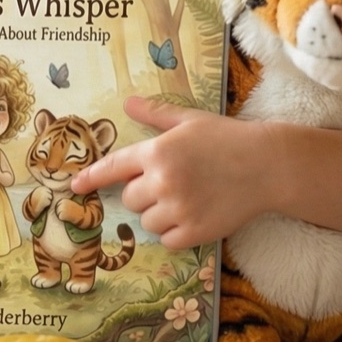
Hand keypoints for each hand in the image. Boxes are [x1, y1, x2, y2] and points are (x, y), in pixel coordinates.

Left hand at [69, 95, 274, 249]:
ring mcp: (179, 208)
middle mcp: (163, 181)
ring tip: (187, 197)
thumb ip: (156, 115)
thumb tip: (128, 102)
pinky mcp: (196, 232)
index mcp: (157, 151)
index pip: (111, 168)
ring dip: (158, 213)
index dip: (90, 178)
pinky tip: (193, 215)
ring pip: (146, 221)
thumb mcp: (190, 121)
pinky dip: (174, 232)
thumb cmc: (228, 139)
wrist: (268, 166)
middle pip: (128, 199)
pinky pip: (166, 240)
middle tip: (171, 182)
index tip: (74, 187)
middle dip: (142, 192)